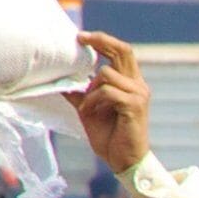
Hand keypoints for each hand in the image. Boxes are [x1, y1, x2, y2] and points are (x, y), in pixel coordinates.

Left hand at [70, 31, 152, 175]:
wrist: (124, 160)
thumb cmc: (110, 136)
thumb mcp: (89, 108)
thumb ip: (80, 92)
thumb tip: (60, 79)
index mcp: (131, 83)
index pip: (121, 51)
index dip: (102, 40)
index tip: (81, 37)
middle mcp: (138, 85)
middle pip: (123, 50)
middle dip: (100, 41)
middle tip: (79, 39)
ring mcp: (138, 94)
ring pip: (107, 74)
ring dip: (90, 89)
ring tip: (87, 107)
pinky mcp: (134, 106)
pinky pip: (107, 92)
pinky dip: (93, 101)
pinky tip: (90, 113)